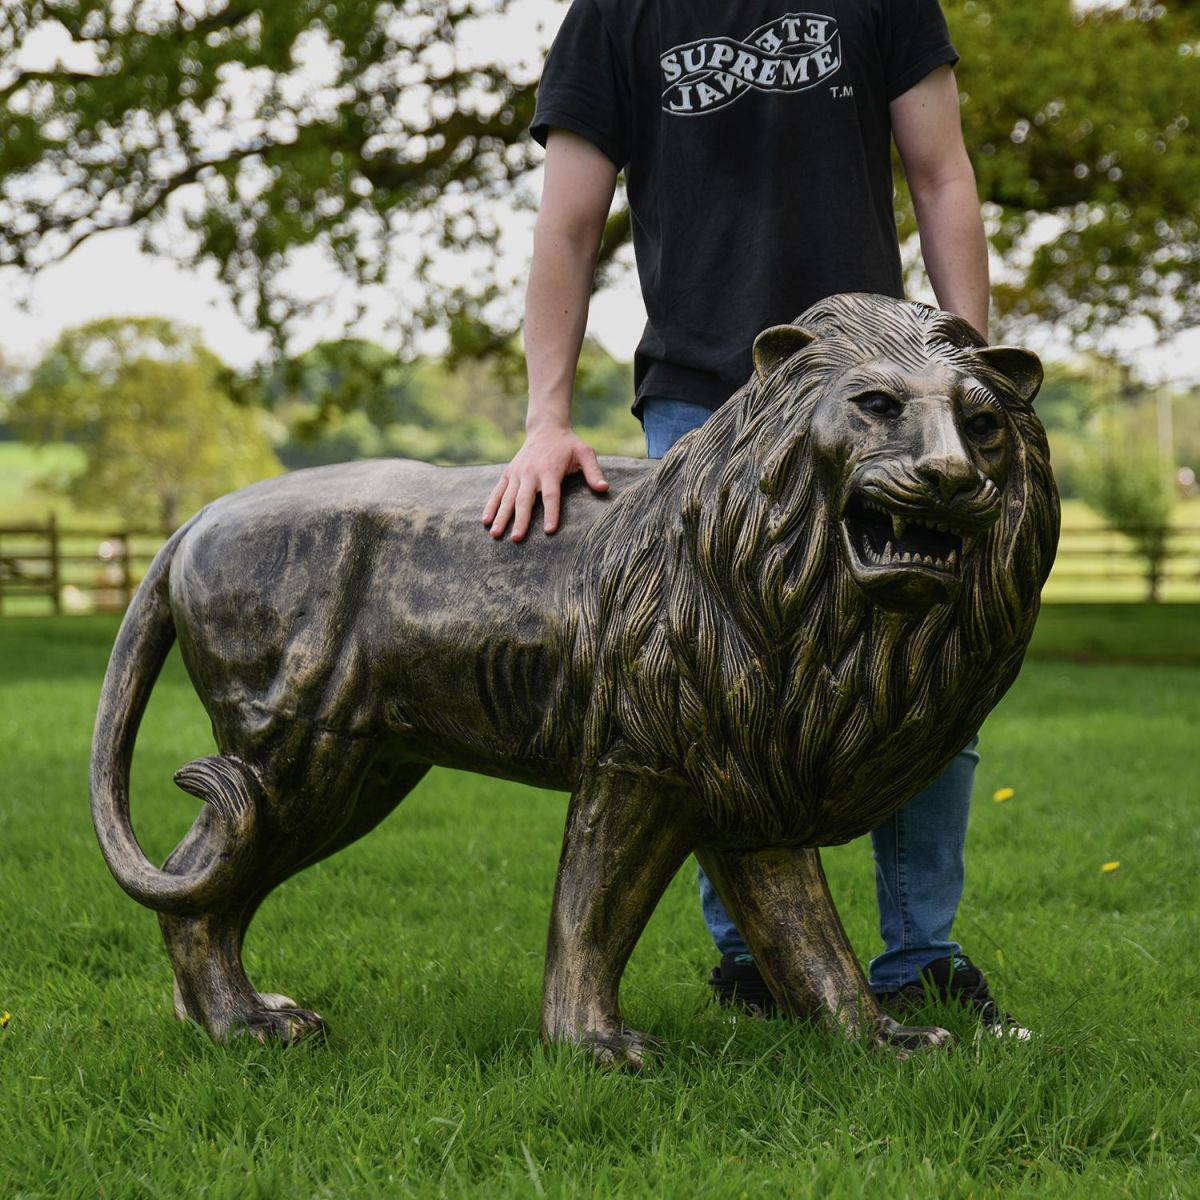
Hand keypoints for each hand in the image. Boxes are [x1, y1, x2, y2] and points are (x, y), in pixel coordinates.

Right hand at [482, 424, 608, 540]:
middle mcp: (531, 473)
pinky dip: (491, 506)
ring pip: (507, 498)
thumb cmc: (568, 444)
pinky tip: (486, 521)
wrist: (546, 427)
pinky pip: (497, 491)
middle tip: (517, 539)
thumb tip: (604, 488)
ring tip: (496, 534)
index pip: (551, 496)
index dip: (551, 513)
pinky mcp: (509, 473)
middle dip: (520, 520)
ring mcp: (517, 473)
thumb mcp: (585, 453)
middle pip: (524, 500)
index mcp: (550, 470)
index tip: (550, 530)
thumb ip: (593, 471)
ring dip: (501, 517)